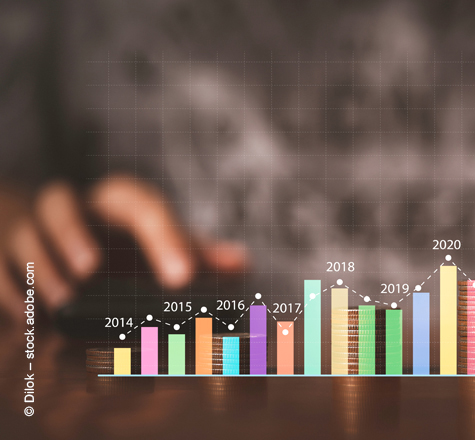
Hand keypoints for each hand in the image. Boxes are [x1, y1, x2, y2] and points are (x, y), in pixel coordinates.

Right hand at [0, 174, 246, 322]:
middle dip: (72, 232)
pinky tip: (24, 317)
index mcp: (115, 203)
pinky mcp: (0, 252)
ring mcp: (29, 229)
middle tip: (92, 267)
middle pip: (62, 203)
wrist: (52, 230)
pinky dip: (6, 289)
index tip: (183, 277)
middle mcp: (70, 209)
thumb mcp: (157, 241)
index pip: (139, 205)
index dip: (162, 237)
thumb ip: (194, 250)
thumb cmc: (117, 239)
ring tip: (59, 301)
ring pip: (23, 235)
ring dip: (38, 266)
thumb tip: (242, 264)